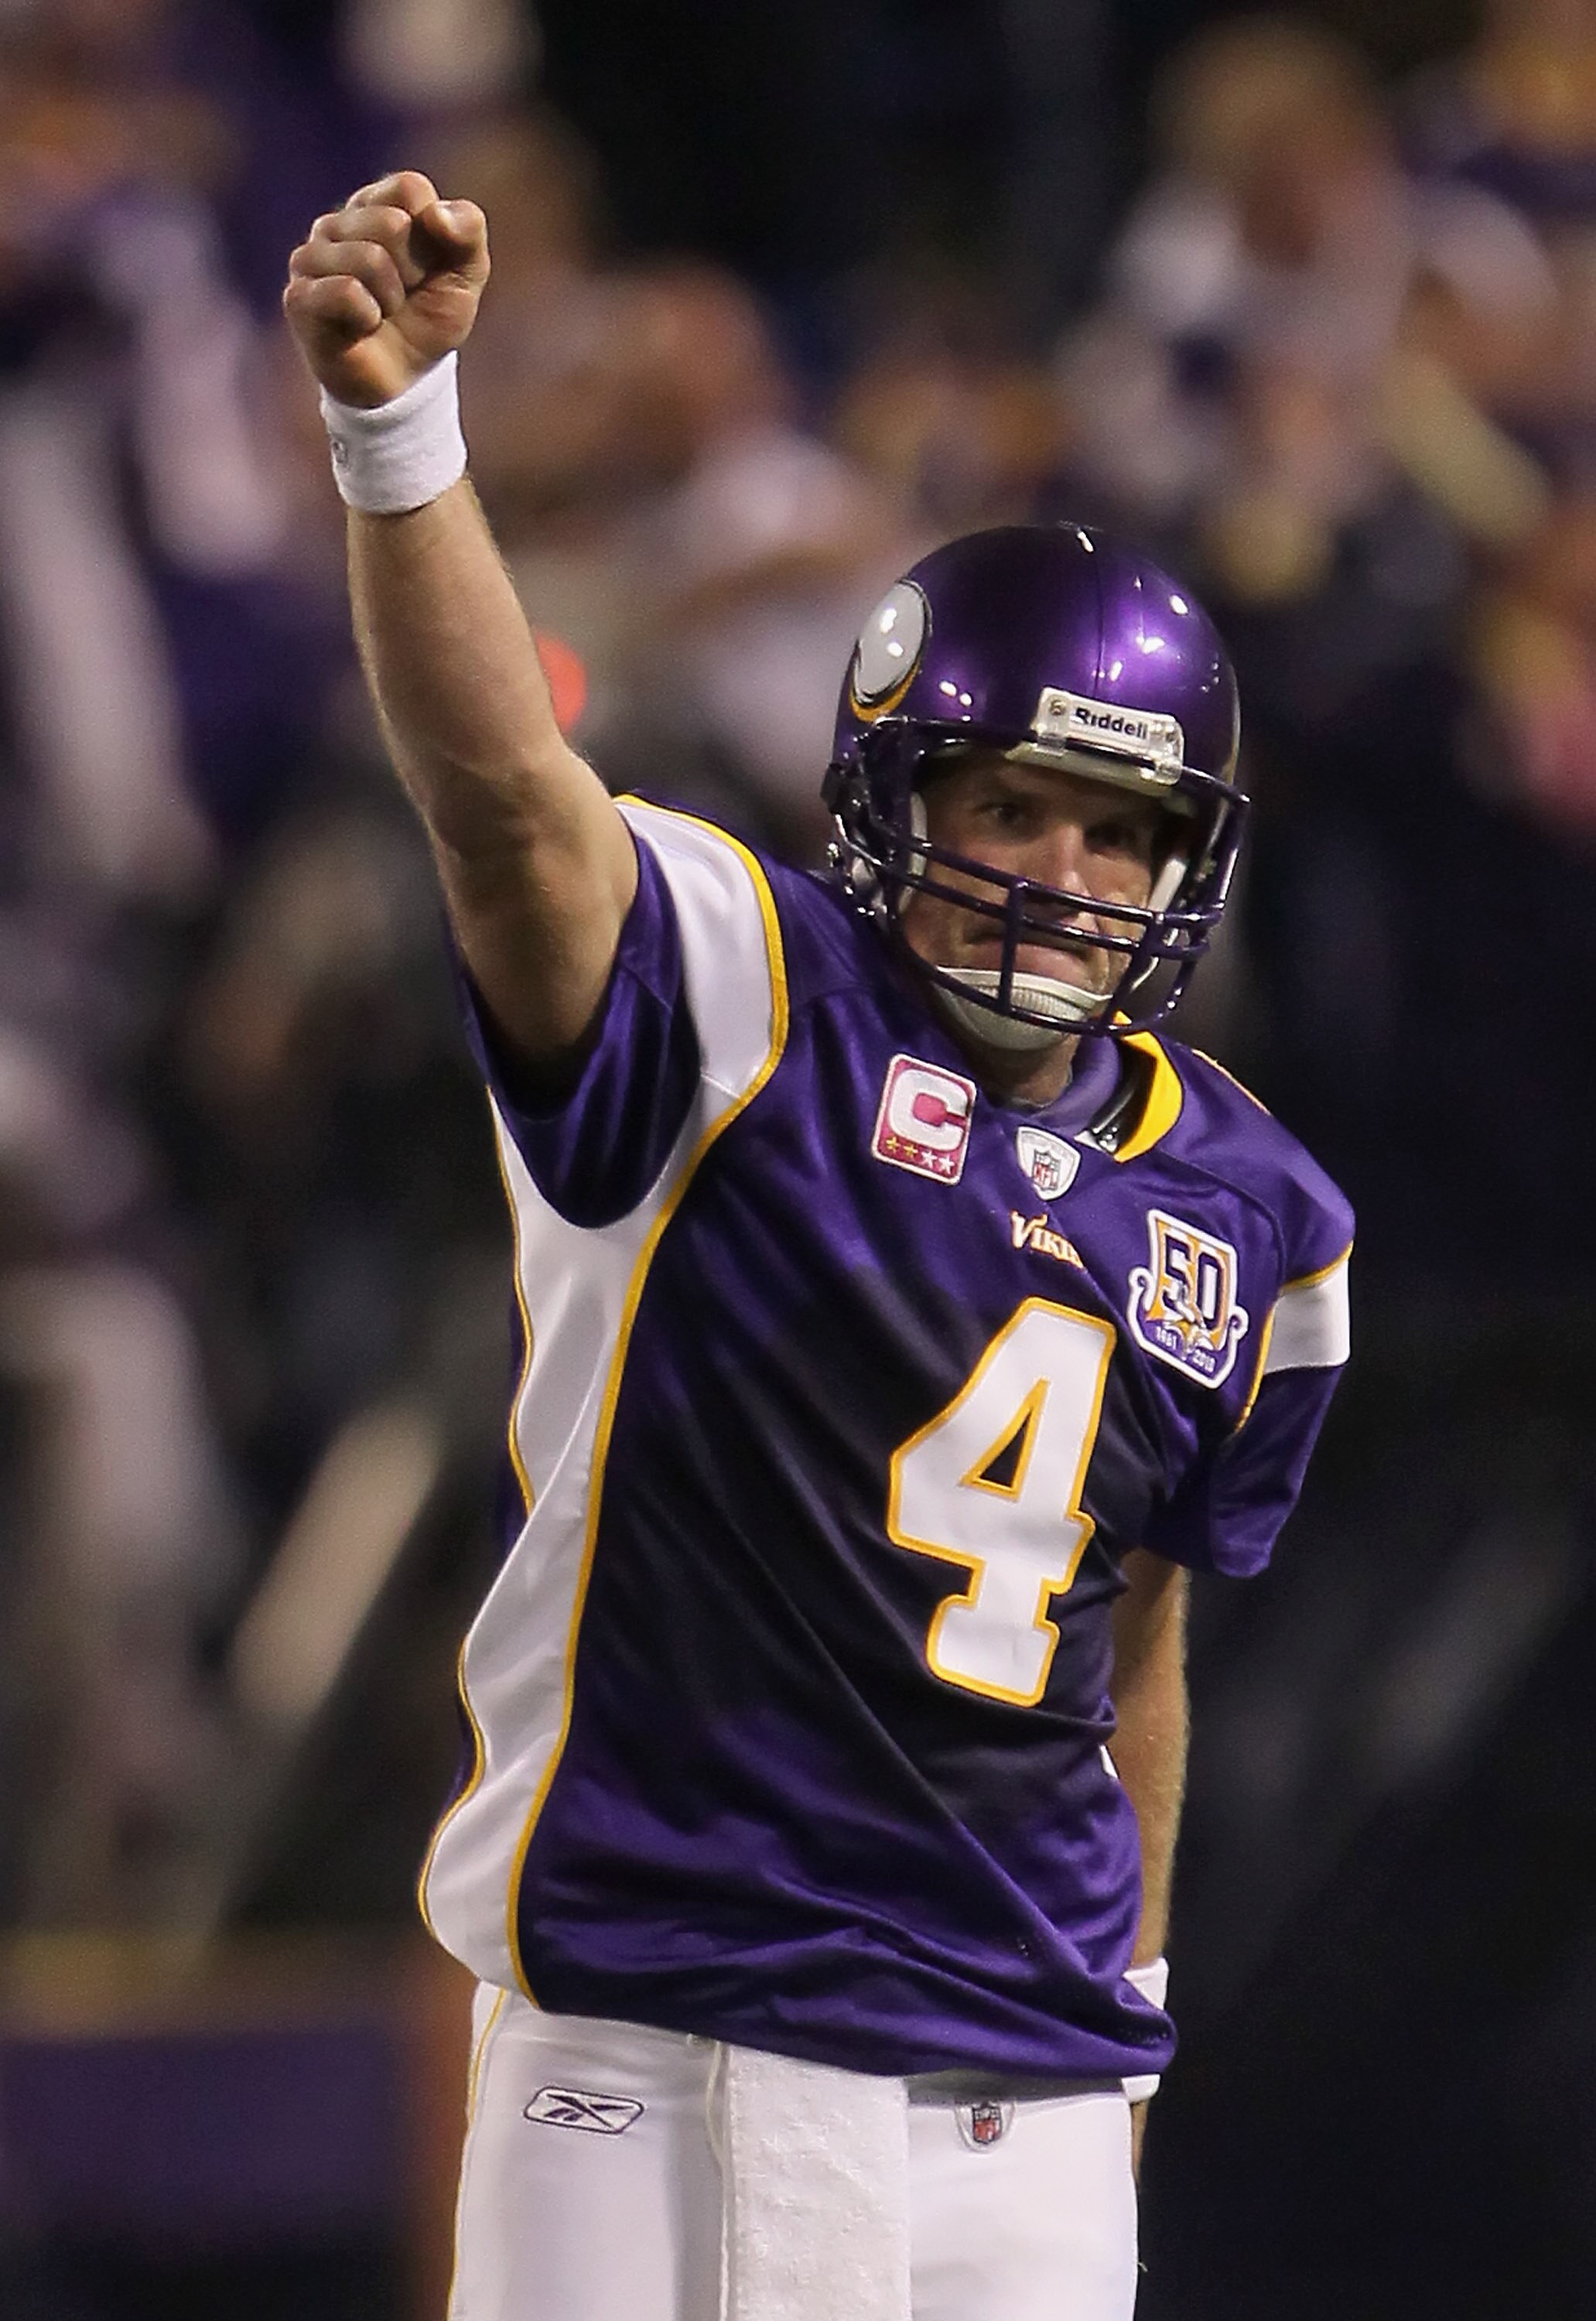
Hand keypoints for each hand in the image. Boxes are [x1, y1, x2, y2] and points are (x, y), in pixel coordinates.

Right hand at [283, 171, 488, 408]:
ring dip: (391, 298)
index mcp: (377, 204)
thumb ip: (468, 230)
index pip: (410, 189)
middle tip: (403, 296)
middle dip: (413, 272)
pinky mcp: (299, 296)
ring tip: (382, 313)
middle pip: (392, 223)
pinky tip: (362, 325)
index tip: (427, 267)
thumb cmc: (429, 318)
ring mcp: (311, 257)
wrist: (404, 380)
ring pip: (369, 258)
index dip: (433, 236)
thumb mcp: (466, 274)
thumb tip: (435, 214)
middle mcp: (338, 222)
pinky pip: (345, 291)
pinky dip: (368, 316)